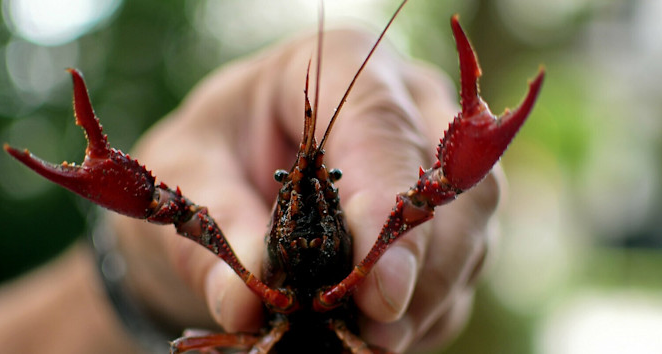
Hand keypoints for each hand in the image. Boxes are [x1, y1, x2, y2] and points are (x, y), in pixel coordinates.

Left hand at [110, 29, 499, 351]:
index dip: (387, 209)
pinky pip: (458, 272)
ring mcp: (432, 165)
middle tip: (372, 334)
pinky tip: (374, 336)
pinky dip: (423, 315)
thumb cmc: (212, 154)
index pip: (384, 128)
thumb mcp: (192, 176)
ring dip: (426, 301)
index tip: (380, 292)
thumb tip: (247, 302)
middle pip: (453, 188)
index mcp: (340, 68)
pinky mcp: (442, 219)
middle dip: (421, 271)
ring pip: (469, 237)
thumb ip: (220, 228)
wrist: (228, 171)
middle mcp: (406, 106)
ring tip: (365, 343)